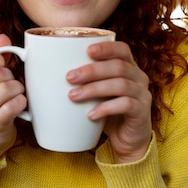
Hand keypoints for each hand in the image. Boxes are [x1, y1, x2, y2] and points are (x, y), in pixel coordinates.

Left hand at [67, 40, 151, 162]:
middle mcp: (139, 77)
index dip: (106, 48)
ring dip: (94, 89)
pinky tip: (90, 115)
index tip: (87, 50)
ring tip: (74, 96)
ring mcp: (142, 94)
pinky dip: (106, 108)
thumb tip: (44, 70)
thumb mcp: (95, 93)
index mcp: (128, 67)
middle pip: (118, 67)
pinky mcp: (141, 112)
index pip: (122, 49)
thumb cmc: (106, 111)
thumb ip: (82, 81)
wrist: (126, 140)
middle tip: (69, 77)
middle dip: (92, 70)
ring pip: (121, 85)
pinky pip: (126, 105)